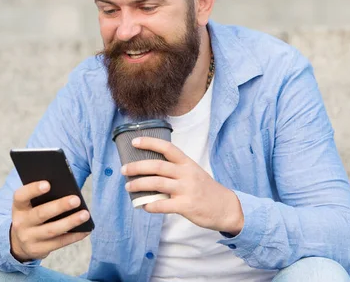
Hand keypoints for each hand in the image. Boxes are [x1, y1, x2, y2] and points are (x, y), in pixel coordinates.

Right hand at [10, 181, 90, 261]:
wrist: (19, 242)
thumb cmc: (33, 214)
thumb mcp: (31, 205)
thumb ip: (44, 197)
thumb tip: (69, 191)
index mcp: (19, 207)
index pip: (21, 196)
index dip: (33, 190)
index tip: (48, 184)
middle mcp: (20, 223)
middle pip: (40, 214)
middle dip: (59, 206)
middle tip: (76, 199)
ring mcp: (28, 238)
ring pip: (52, 230)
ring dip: (70, 222)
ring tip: (85, 214)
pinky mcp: (38, 250)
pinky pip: (59, 243)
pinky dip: (74, 236)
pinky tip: (86, 230)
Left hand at [121, 137, 243, 234]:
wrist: (225, 207)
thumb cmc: (204, 189)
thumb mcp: (193, 172)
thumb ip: (175, 169)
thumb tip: (148, 169)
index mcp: (187, 163)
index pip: (167, 148)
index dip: (150, 143)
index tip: (134, 142)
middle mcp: (186, 174)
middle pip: (157, 166)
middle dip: (137, 167)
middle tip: (124, 169)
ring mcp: (187, 190)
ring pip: (157, 184)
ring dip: (139, 185)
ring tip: (128, 186)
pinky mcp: (186, 206)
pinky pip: (164, 205)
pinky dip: (151, 205)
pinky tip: (143, 206)